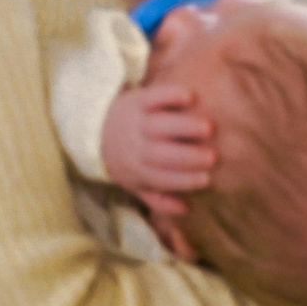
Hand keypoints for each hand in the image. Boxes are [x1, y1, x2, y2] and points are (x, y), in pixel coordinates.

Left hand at [99, 84, 215, 217]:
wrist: (92, 130)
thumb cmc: (124, 160)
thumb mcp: (135, 184)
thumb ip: (159, 199)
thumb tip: (186, 209)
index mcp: (137, 171)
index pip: (162, 179)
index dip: (185, 180)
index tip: (207, 178)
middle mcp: (136, 147)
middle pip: (162, 154)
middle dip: (189, 157)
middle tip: (214, 156)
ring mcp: (136, 122)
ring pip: (160, 125)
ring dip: (186, 126)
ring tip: (209, 128)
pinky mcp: (137, 100)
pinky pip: (154, 97)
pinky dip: (171, 95)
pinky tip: (191, 97)